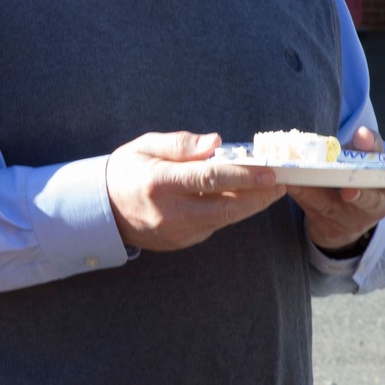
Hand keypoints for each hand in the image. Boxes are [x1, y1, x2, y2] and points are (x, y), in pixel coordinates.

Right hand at [106, 131, 286, 251]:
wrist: (101, 210)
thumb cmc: (127, 170)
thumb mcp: (146, 146)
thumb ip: (182, 144)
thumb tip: (215, 142)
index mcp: (159, 183)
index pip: (209, 179)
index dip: (243, 176)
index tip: (269, 171)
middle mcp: (170, 212)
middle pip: (225, 207)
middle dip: (259, 196)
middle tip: (284, 181)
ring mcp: (177, 232)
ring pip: (225, 219)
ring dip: (252, 205)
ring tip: (273, 188)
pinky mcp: (182, 242)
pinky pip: (214, 225)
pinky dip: (232, 211)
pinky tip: (247, 198)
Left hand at [285, 125, 384, 253]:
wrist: (342, 220)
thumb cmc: (357, 178)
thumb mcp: (367, 161)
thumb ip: (367, 146)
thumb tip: (364, 134)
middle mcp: (374, 207)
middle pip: (368, 201)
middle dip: (360, 195)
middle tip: (348, 190)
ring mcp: (349, 220)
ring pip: (332, 206)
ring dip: (314, 193)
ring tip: (298, 180)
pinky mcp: (327, 226)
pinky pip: (311, 210)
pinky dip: (300, 196)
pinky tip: (289, 184)